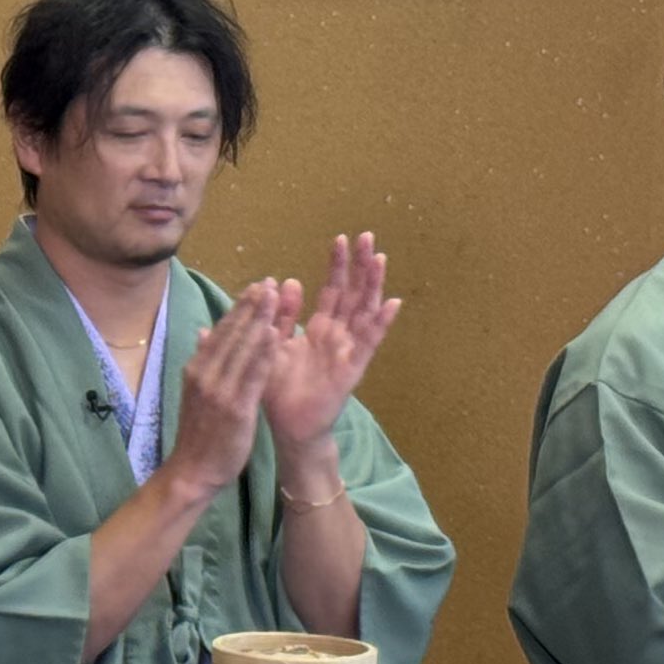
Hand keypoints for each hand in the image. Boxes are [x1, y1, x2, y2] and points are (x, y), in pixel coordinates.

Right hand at [162, 280, 296, 505]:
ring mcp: (219, 390)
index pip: (222, 330)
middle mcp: (206, 373)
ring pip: (242, 347)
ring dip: (259, 319)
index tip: (257, 287)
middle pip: (232, 332)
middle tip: (269, 282)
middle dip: (252, 306)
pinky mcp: (234, 407)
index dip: (241, 307)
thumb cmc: (200, 433)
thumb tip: (205, 331)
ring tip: (275, 296)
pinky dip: (262, 351)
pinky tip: (274, 333)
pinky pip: (251, 374)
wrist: (193, 470)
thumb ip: (205, 362)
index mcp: (197, 368)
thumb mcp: (196, 392)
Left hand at [262, 234, 401, 460]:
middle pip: (354, 294)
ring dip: (373, 286)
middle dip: (360, 266)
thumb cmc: (280, 390)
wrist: (288, 427)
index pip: (332, 290)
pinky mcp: (351, 369)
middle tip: (367, 236)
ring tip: (379, 258)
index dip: (337, 265)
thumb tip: (282, 281)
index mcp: (319, 329)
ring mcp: (348, 351)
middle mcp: (338, 336)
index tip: (341, 238)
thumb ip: (279, 316)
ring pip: (364, 312)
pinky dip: (380, 323)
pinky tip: (391, 303)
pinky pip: (368, 343)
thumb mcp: (272, 345)